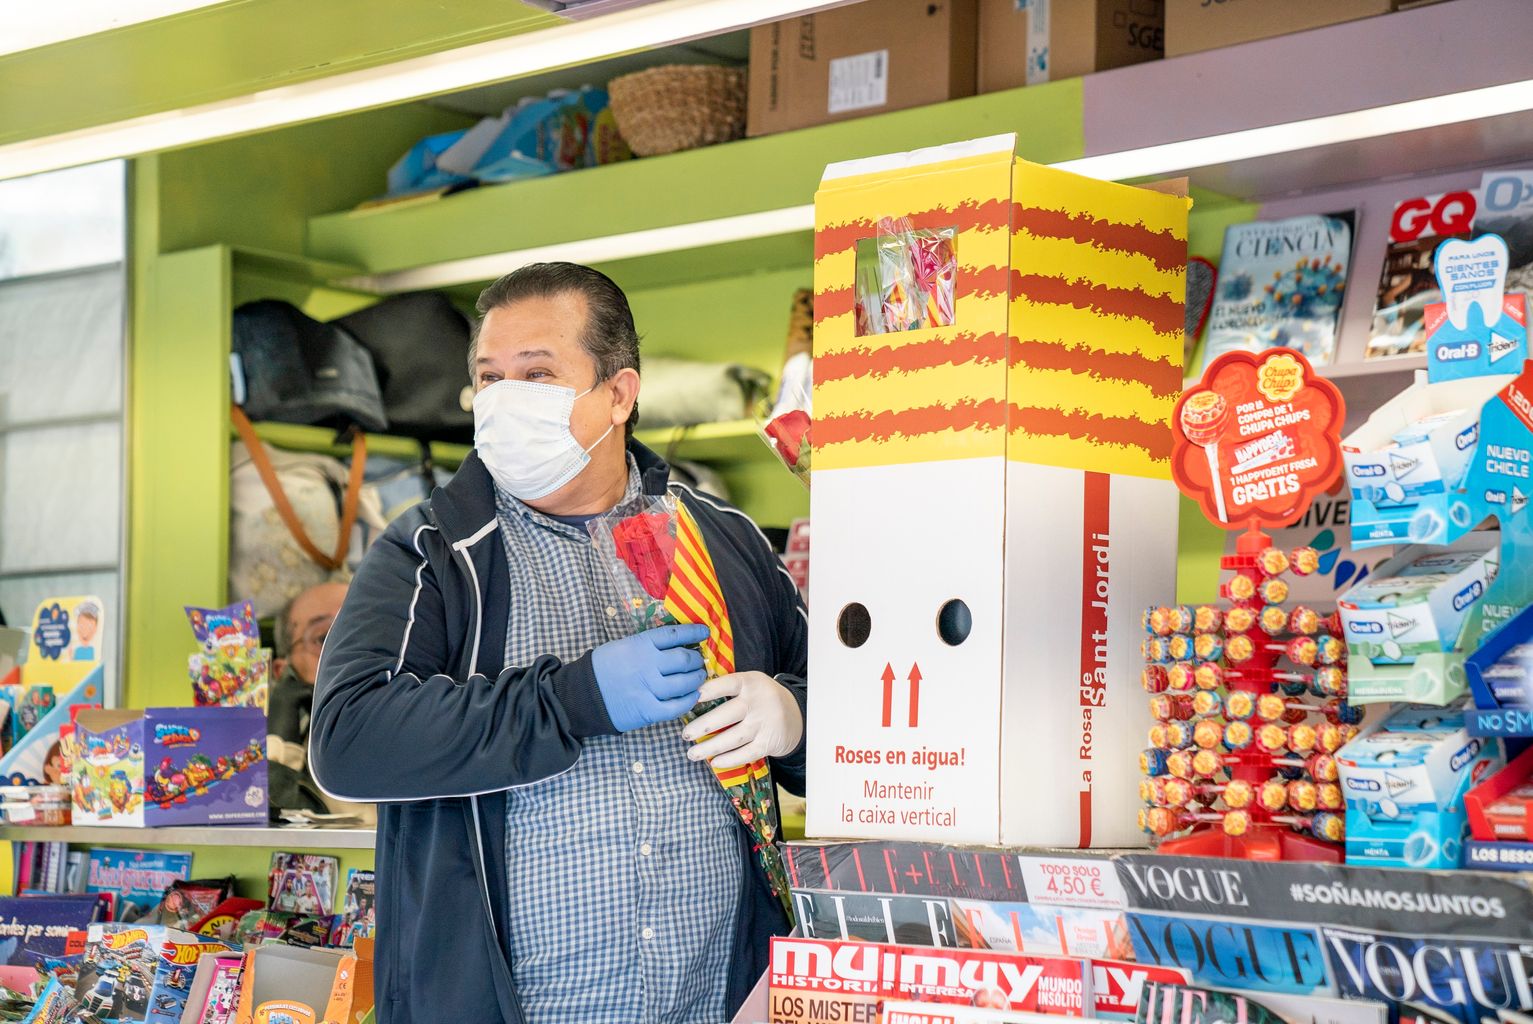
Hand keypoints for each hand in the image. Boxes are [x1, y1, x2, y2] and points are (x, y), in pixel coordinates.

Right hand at [590, 624, 708, 732]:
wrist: (583, 695)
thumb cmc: (603, 668)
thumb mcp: (623, 646)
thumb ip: (648, 645)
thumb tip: (676, 643)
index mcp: (641, 645)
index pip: (674, 634)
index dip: (693, 631)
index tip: (705, 632)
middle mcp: (648, 665)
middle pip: (684, 659)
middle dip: (696, 660)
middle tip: (699, 661)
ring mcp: (649, 688)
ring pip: (684, 683)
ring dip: (696, 679)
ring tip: (698, 677)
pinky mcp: (648, 710)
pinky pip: (676, 707)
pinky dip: (689, 701)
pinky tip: (693, 696)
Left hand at [682, 671, 803, 769]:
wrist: (795, 714)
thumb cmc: (760, 697)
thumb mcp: (750, 684)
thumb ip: (726, 687)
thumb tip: (690, 696)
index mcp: (751, 683)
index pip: (728, 684)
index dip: (710, 690)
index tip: (691, 697)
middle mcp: (758, 702)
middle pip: (727, 715)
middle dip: (703, 726)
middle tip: (685, 734)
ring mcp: (764, 723)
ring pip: (734, 738)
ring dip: (710, 747)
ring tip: (692, 753)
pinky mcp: (768, 743)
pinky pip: (746, 753)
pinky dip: (729, 760)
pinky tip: (714, 762)